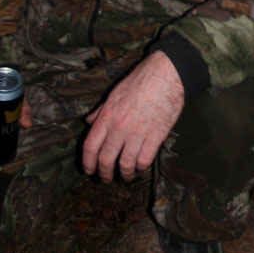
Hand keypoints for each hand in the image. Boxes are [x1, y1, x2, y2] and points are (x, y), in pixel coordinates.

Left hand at [81, 52, 184, 181]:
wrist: (166, 74)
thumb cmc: (140, 80)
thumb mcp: (114, 93)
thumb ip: (100, 110)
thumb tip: (88, 121)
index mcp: (107, 116)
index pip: (90, 146)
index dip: (87, 163)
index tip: (89, 170)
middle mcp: (120, 127)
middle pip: (106, 160)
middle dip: (104, 174)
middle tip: (107, 178)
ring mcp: (138, 132)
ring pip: (126, 164)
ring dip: (124, 174)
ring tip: (126, 176)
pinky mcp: (156, 136)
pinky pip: (145, 160)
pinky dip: (141, 167)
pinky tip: (140, 166)